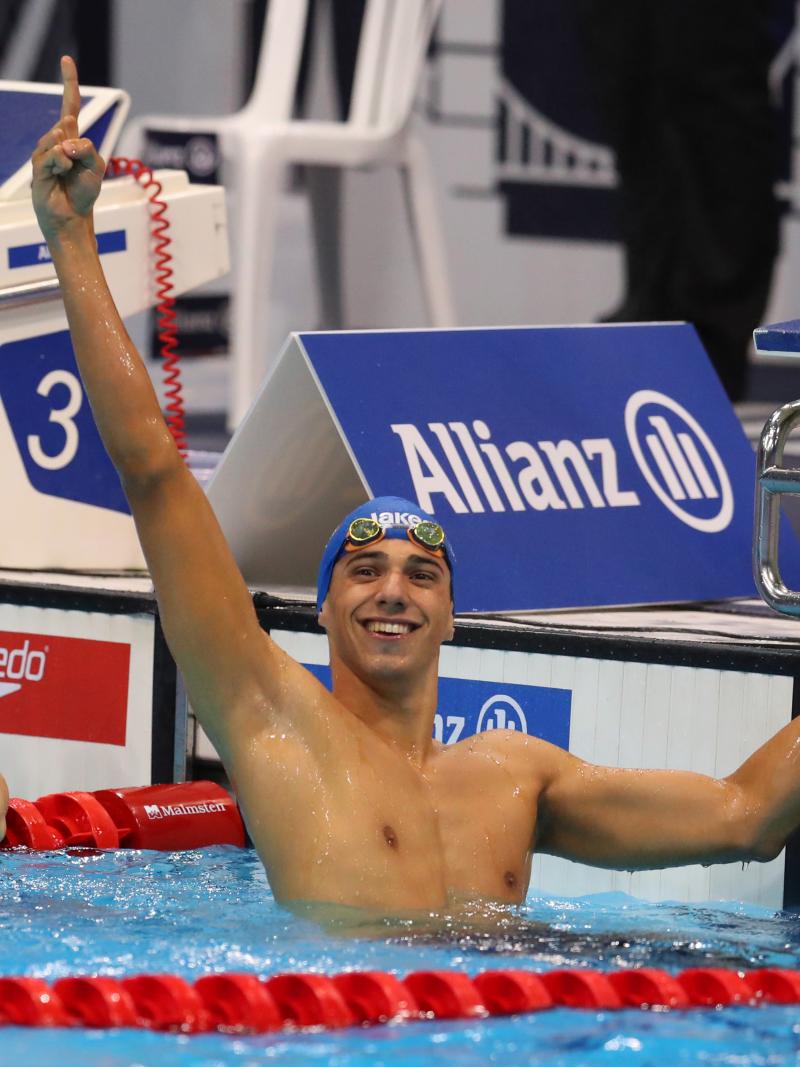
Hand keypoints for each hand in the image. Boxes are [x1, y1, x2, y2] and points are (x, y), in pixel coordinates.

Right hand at [31, 55, 105, 240]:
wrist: (73, 216)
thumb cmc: (84, 192)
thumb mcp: (96, 168)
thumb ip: (86, 149)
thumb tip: (64, 141)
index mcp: (72, 138)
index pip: (69, 105)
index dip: (69, 83)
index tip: (67, 59)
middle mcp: (56, 141)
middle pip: (67, 124)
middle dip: (79, 145)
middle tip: (79, 167)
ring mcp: (45, 152)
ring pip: (58, 140)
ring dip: (70, 158)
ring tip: (70, 174)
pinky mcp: (38, 167)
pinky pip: (52, 156)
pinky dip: (61, 165)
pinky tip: (62, 174)